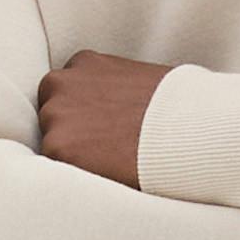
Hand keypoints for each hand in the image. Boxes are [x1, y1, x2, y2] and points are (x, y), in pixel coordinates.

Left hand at [34, 51, 170, 187]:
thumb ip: (118, 89)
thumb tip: (125, 109)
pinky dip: (76, 174)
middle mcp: (62, 83)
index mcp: (84, 63)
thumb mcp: (144, 81)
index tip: (103, 129)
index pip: (67, 91)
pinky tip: (104, 175)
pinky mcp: (58, 147)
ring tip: (109, 165)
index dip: (84, 114)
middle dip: (73, 131)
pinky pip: (56, 167)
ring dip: (73, 154)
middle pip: (52, 114)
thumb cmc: (177, 108)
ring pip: (52, 141)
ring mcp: (57, 114)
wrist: (186, 129)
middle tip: (104, 150)